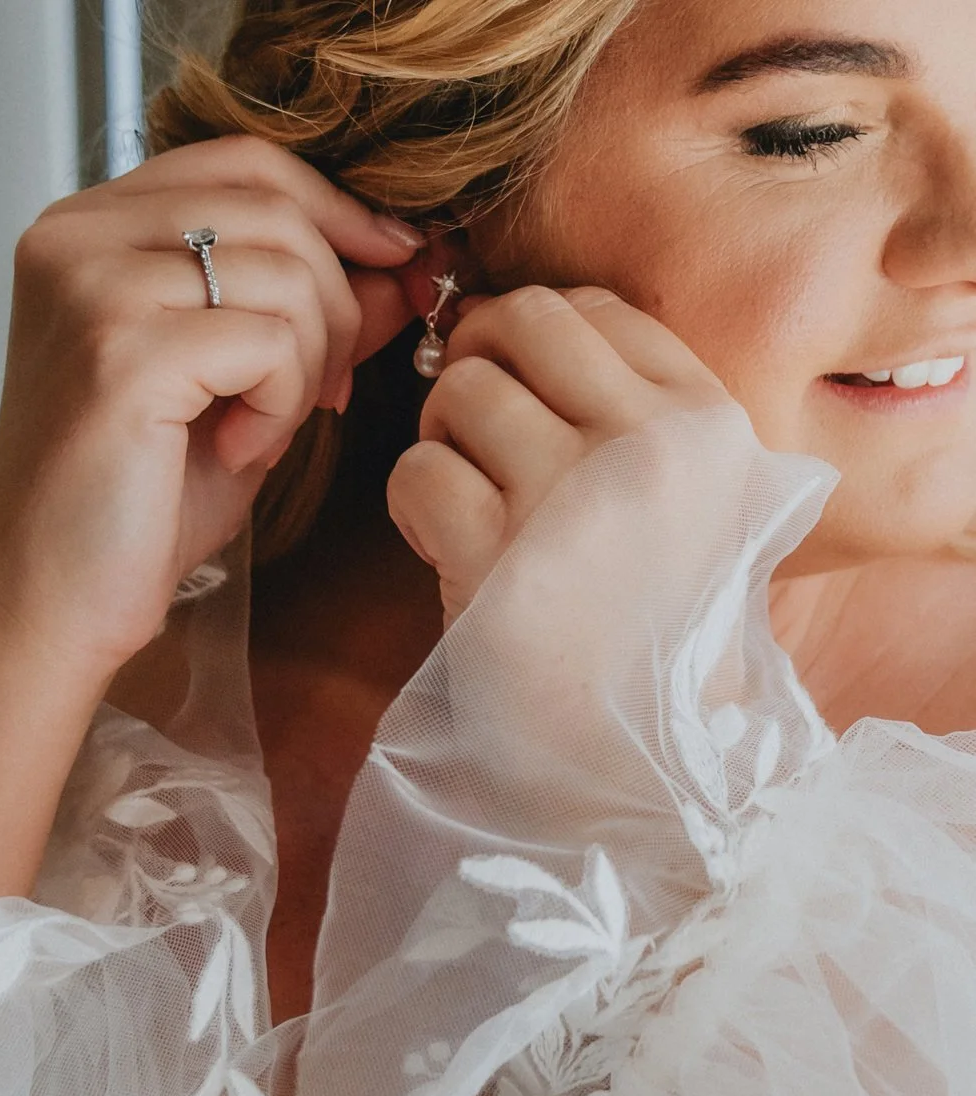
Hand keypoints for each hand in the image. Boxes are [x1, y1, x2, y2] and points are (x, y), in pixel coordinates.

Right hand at [0, 136, 424, 689]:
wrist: (51, 606)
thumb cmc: (128, 512)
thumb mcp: (238, 391)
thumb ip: (306, 315)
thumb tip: (400, 261)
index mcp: (90, 230)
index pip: (245, 161)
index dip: (338, 209)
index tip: (393, 269)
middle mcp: (78, 238)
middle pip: (274, 204)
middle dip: (337, 301)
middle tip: (329, 391)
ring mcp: (92, 287)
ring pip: (285, 269)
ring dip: (309, 364)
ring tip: (261, 433)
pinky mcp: (121, 352)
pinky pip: (268, 340)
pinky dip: (281, 405)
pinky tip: (237, 452)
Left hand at [386, 284, 731, 624]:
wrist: (638, 762)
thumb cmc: (656, 643)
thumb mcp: (702, 514)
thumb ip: (644, 420)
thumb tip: (526, 327)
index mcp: (709, 424)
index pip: (598, 309)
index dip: (533, 335)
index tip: (515, 384)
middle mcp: (650, 445)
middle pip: (525, 321)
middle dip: (476, 359)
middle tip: (467, 424)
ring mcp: (572, 497)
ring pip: (462, 390)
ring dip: (441, 438)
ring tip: (463, 502)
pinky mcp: (498, 555)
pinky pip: (418, 468)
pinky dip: (411, 503)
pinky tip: (439, 545)